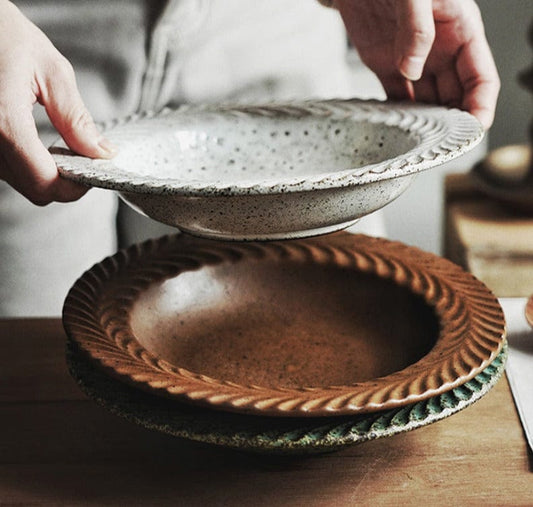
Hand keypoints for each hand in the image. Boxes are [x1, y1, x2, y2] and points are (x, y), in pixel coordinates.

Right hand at [0, 0, 115, 204]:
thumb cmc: (3, 34)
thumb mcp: (51, 71)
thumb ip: (76, 119)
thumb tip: (102, 153)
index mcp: (3, 121)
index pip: (44, 182)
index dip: (75, 186)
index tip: (93, 171)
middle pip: (34, 189)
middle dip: (63, 181)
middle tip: (81, 157)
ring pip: (20, 183)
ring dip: (44, 174)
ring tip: (57, 146)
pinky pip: (5, 169)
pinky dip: (27, 165)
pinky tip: (35, 144)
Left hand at [334, 0, 499, 128]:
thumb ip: (417, 28)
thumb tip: (412, 70)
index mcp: (461, 31)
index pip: (481, 77)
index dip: (481, 106)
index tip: (474, 130)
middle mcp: (442, 51)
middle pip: (456, 97)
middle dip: (454, 123)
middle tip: (443, 145)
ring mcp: (414, 61)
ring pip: (429, 102)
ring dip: (427, 124)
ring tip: (420, 143)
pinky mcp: (386, 67)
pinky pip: (398, 98)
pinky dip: (398, 115)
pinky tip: (397, 129)